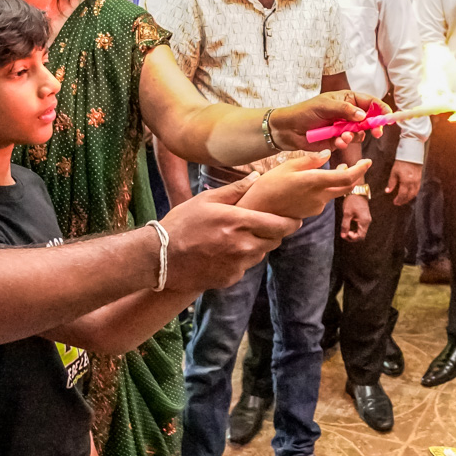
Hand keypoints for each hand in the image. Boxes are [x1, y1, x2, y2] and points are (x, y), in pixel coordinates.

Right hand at [162, 175, 302, 293]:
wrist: (161, 259)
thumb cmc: (181, 224)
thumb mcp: (206, 200)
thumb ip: (236, 189)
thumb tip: (258, 177)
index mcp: (239, 223)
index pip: (280, 225)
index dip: (290, 222)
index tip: (294, 218)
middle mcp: (243, 246)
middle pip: (274, 240)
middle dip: (273, 232)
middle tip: (262, 224)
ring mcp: (238, 265)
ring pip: (261, 253)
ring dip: (257, 245)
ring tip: (238, 236)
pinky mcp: (230, 278)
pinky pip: (245, 266)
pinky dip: (241, 259)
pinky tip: (224, 251)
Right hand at [238, 152, 370, 221]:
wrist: (258, 210)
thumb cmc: (269, 185)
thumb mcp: (288, 166)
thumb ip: (311, 160)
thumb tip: (327, 154)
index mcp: (315, 181)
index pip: (346, 177)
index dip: (360, 169)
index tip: (368, 161)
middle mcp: (320, 196)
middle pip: (346, 186)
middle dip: (354, 175)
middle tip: (356, 164)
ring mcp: (316, 207)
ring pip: (335, 192)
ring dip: (339, 181)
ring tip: (336, 168)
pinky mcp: (311, 212)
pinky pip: (325, 198)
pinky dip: (327, 188)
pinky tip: (317, 181)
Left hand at [271, 91, 384, 150]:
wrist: (288, 129)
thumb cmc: (305, 112)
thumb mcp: (324, 106)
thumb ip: (345, 110)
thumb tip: (364, 116)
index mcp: (347, 99)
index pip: (369, 102)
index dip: (380, 109)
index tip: (388, 116)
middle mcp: (348, 113)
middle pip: (369, 119)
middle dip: (374, 126)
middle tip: (377, 132)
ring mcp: (344, 127)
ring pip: (360, 133)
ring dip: (354, 135)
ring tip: (342, 136)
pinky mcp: (338, 139)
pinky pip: (349, 142)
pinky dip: (345, 142)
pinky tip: (337, 141)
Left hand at [340, 194, 370, 241]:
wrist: (357, 190)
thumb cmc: (352, 201)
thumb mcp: (347, 213)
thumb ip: (345, 225)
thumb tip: (343, 236)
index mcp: (364, 221)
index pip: (360, 236)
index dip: (352, 237)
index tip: (345, 233)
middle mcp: (367, 222)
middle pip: (361, 235)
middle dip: (352, 236)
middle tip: (344, 233)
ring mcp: (366, 219)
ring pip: (360, 231)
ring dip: (353, 232)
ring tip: (345, 229)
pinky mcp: (364, 217)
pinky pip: (360, 226)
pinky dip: (354, 228)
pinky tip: (348, 224)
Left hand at [385, 160, 421, 205]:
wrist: (412, 155)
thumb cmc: (401, 162)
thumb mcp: (394, 172)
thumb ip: (391, 182)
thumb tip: (387, 191)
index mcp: (406, 181)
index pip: (402, 194)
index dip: (399, 200)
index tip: (395, 202)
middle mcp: (413, 183)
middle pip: (409, 196)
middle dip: (403, 200)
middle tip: (398, 203)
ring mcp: (417, 181)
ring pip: (414, 194)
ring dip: (408, 198)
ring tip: (403, 200)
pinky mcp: (420, 179)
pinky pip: (417, 189)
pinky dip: (413, 194)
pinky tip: (409, 194)